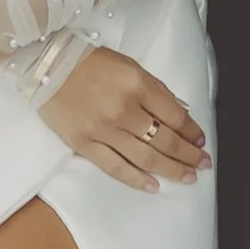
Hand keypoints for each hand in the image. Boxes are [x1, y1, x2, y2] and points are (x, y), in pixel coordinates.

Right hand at [37, 47, 207, 192]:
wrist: (47, 64)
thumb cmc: (90, 62)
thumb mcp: (129, 65)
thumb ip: (156, 89)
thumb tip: (180, 113)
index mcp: (138, 85)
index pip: (175, 116)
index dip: (192, 132)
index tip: (201, 141)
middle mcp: (124, 109)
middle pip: (166, 140)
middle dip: (188, 155)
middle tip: (203, 164)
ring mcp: (103, 129)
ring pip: (146, 157)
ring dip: (172, 170)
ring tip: (188, 178)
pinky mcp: (84, 144)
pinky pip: (115, 167)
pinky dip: (137, 179)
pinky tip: (153, 186)